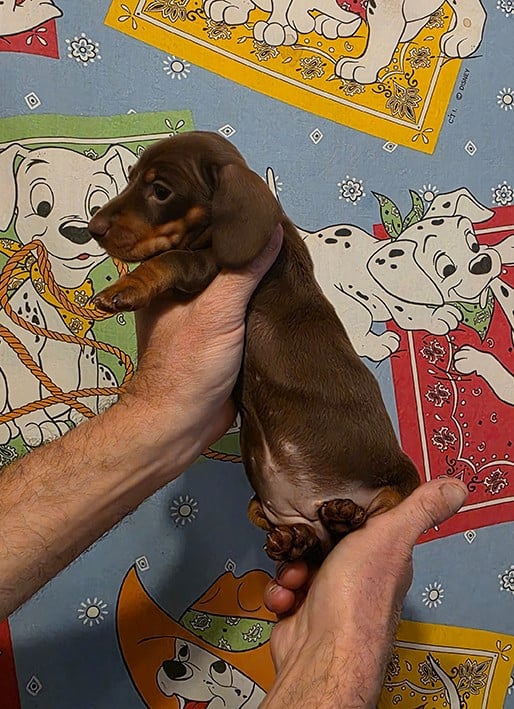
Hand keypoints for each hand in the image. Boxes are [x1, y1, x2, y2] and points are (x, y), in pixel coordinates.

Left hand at [124, 224, 282, 474]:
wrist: (183, 423)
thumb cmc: (185, 368)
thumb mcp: (216, 311)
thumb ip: (243, 271)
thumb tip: (270, 231)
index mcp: (172, 275)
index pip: (201, 232)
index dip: (226, 214)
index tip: (256, 198)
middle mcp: (187, 289)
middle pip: (221, 255)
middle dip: (247, 243)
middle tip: (279, 222)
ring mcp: (205, 310)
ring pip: (235, 281)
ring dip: (257, 272)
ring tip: (286, 249)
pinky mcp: (222, 332)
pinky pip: (245, 305)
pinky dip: (261, 296)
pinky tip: (282, 286)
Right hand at [262, 479, 467, 706]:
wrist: (321, 652)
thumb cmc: (358, 600)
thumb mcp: (390, 537)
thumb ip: (419, 509)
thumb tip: (455, 488)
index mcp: (383, 559)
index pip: (362, 525)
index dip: (342, 515)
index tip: (329, 509)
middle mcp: (357, 579)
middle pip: (324, 542)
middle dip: (307, 540)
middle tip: (306, 542)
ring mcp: (328, 597)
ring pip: (300, 564)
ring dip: (290, 567)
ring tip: (296, 576)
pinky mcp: (302, 612)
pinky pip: (284, 589)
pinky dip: (280, 591)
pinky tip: (287, 597)